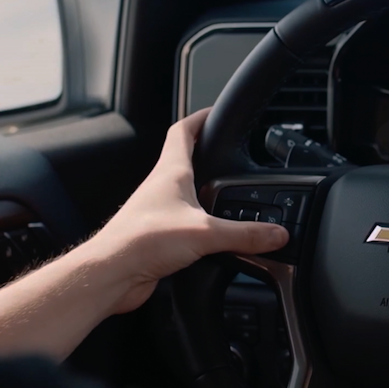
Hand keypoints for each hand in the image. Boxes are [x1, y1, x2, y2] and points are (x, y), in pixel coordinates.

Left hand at [89, 108, 288, 313]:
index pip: (184, 131)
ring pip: (187, 193)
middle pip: (186, 160)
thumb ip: (245, 234)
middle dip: (209, 154)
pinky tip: (218, 238)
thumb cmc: (141, 241)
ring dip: (207, 190)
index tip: (217, 112)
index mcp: (171, 172)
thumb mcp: (205, 233)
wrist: (111, 275)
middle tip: (230, 152)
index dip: (201, 118)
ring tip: (231, 193)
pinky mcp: (160, 237)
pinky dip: (204, 224)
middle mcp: (162, 188)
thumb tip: (277, 233)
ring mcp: (159, 212)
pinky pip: (187, 223)